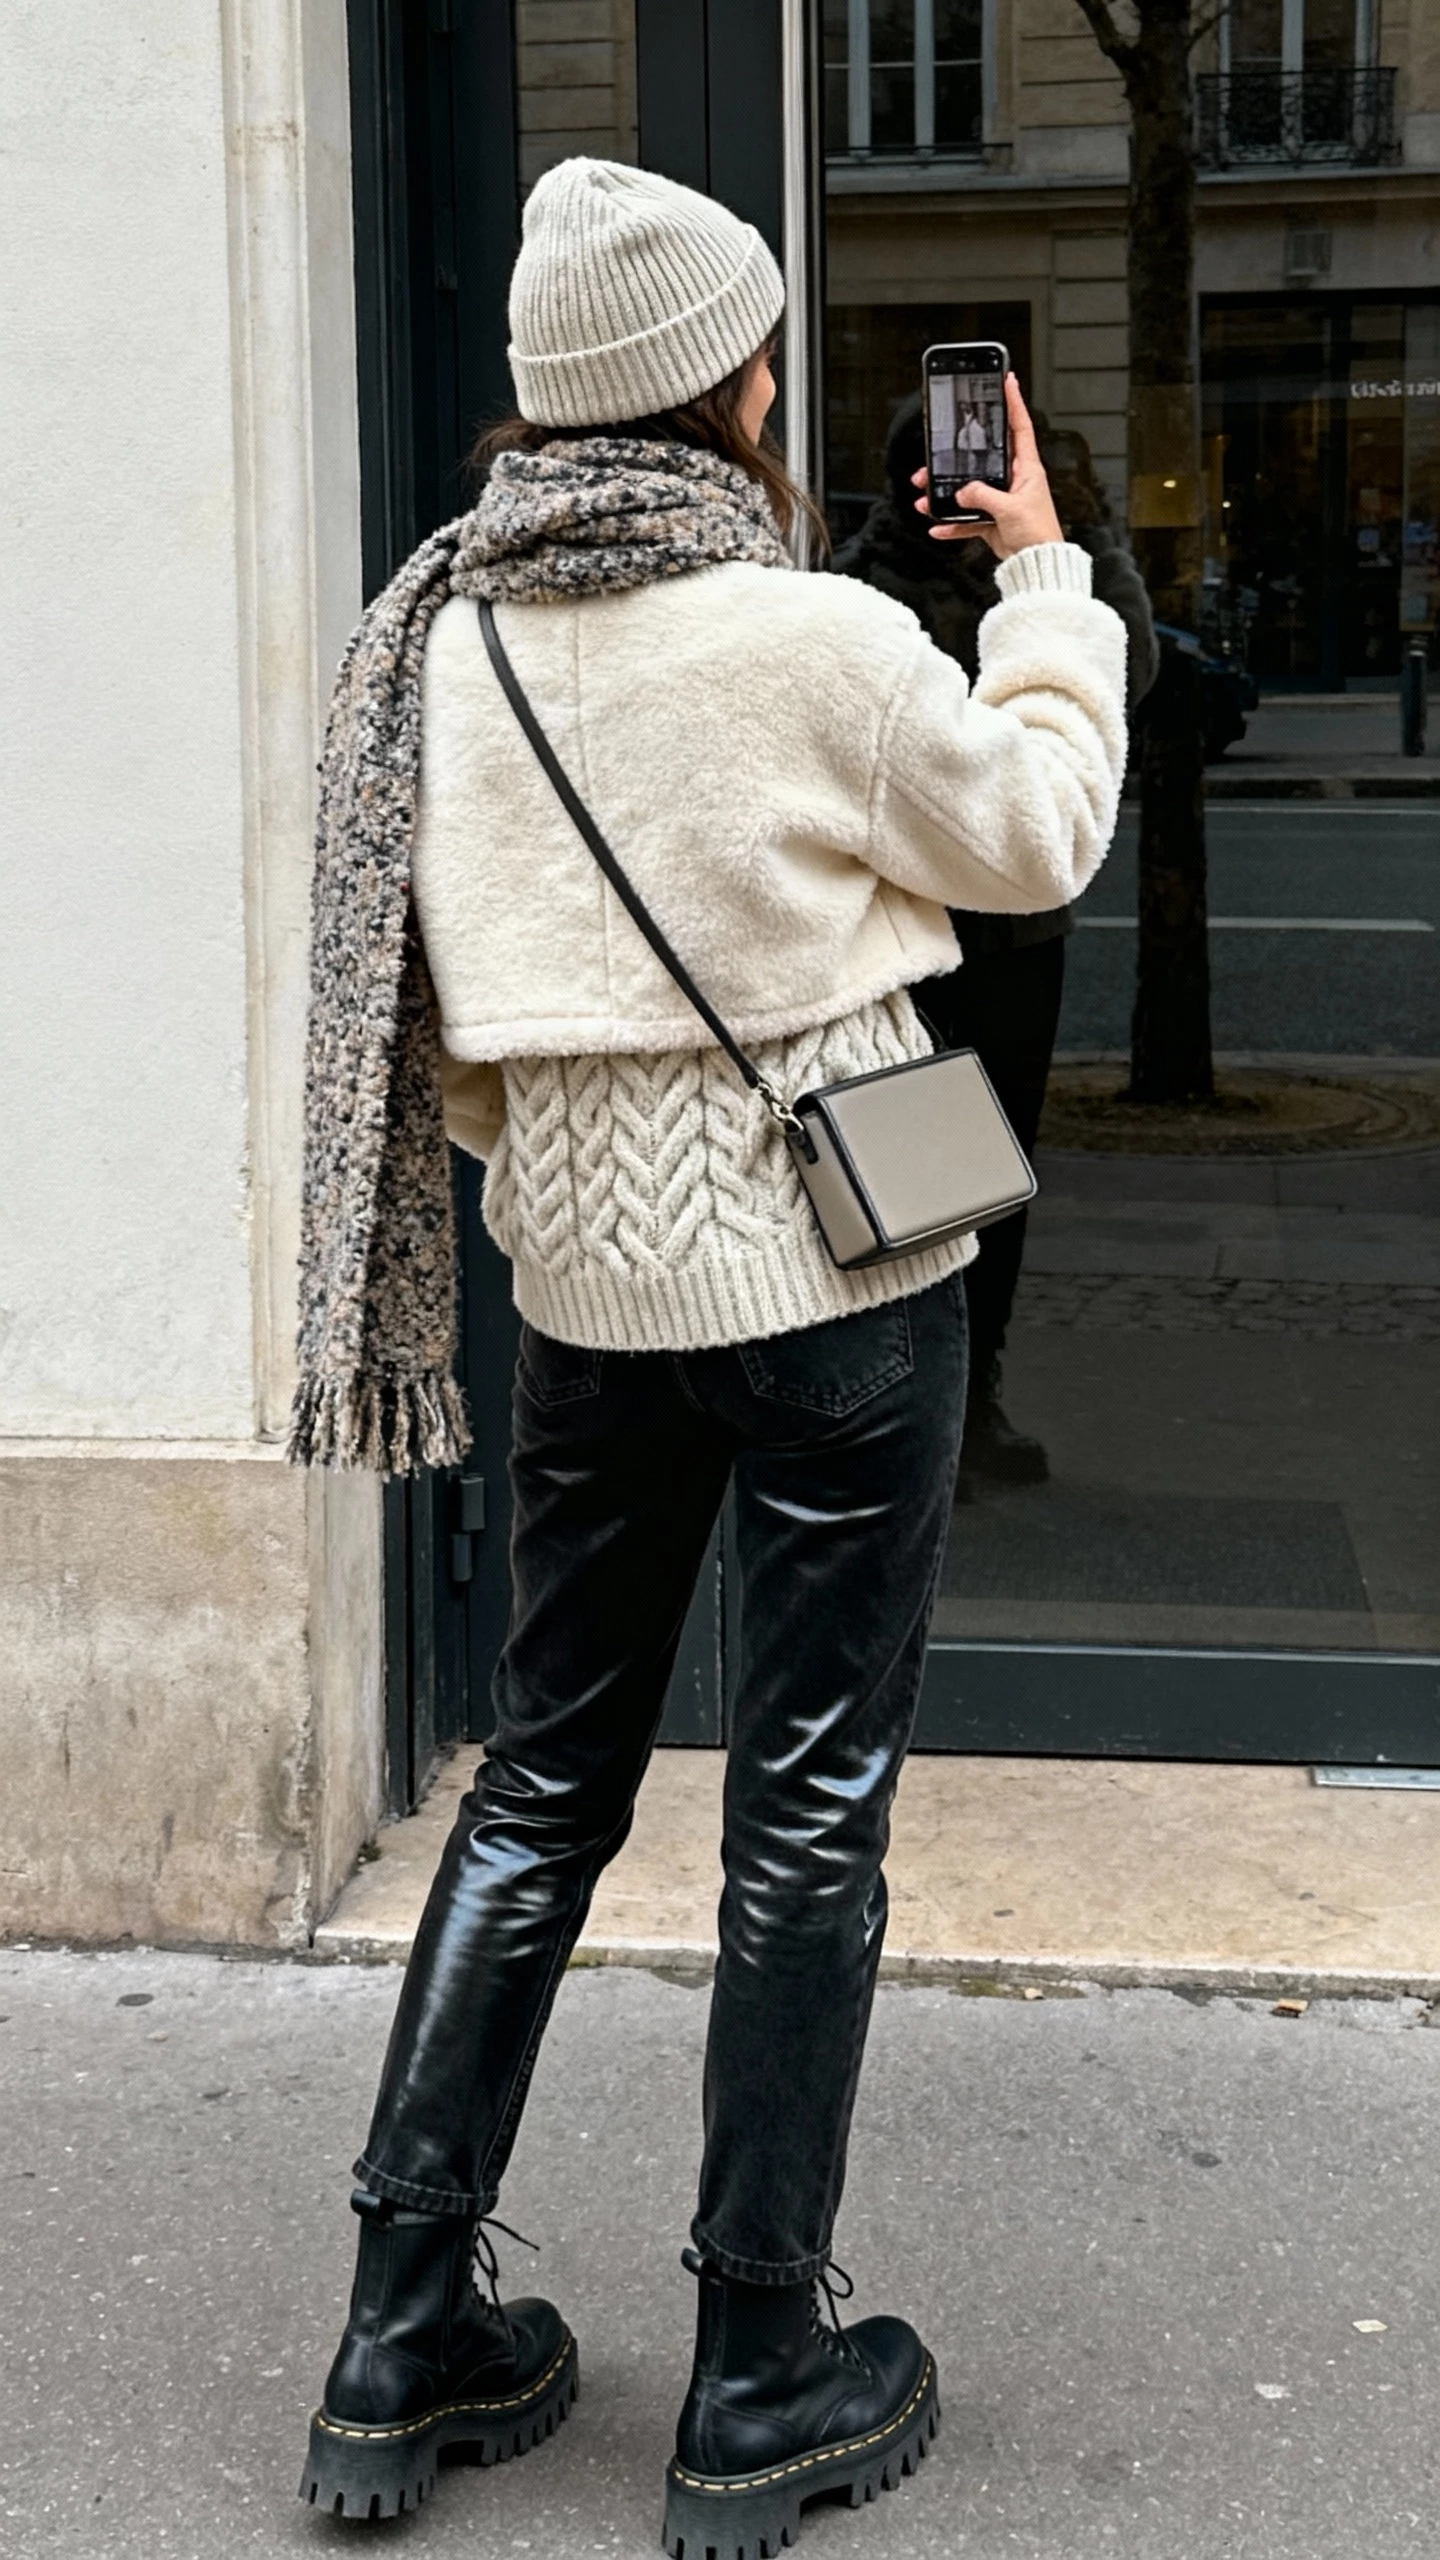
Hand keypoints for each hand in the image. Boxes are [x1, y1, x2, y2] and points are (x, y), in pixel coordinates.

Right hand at [912, 373, 1063, 559]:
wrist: (1038, 566)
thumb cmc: (1038, 534)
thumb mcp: (1009, 508)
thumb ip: (983, 495)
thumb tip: (963, 491)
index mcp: (1027, 469)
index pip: (1020, 427)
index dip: (1014, 403)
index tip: (1007, 381)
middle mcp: (1014, 481)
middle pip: (982, 461)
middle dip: (957, 460)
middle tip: (936, 457)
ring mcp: (1002, 501)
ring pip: (969, 491)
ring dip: (946, 495)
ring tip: (927, 497)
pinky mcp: (993, 522)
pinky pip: (967, 519)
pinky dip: (952, 523)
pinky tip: (938, 526)